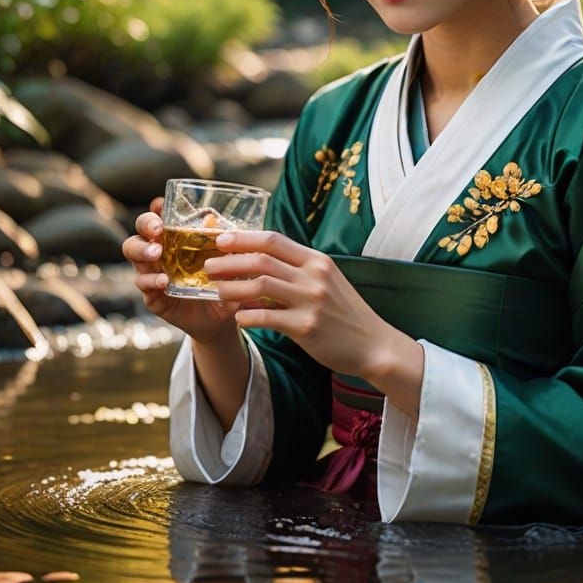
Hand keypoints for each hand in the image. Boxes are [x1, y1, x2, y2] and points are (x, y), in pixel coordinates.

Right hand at [121, 196, 237, 343]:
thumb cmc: (221, 281)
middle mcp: (159, 252)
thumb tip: (213, 220)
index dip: (156, 209)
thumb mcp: (227, 261)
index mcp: (175, 239)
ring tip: (156, 254)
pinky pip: (143, 283)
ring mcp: (152, 272)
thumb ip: (221, 242)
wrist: (220, 316)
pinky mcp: (152, 294)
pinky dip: (150, 280)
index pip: (160, 217)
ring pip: (133, 254)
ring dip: (142, 251)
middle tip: (157, 230)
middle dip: (145, 225)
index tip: (160, 204)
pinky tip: (163, 281)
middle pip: (140, 231)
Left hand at [203, 229, 410, 381]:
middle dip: (230, 261)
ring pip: (260, 286)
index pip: (274, 240)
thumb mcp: (326, 281)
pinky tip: (237, 318)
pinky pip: (266, 317)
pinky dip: (246, 316)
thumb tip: (258, 263)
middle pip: (262, 260)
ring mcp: (311, 301)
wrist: (373, 344)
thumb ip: (297, 270)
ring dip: (232, 287)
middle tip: (208, 266)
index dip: (243, 238)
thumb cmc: (345, 313)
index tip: (220, 239)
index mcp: (317, 261)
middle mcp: (314, 277)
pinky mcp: (307, 327)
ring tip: (216, 291)